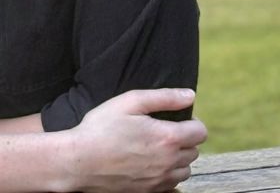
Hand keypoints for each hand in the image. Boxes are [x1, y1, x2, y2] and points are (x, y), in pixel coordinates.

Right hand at [60, 89, 206, 192]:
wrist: (79, 162)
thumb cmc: (101, 128)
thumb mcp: (129, 102)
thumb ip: (163, 97)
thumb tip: (190, 95)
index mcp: (167, 137)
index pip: (200, 132)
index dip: (192, 122)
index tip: (176, 119)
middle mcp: (169, 162)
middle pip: (194, 151)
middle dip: (184, 139)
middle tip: (162, 130)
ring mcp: (160, 180)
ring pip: (185, 169)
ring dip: (178, 158)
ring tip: (156, 148)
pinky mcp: (150, 192)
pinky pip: (172, 184)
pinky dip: (167, 174)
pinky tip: (150, 164)